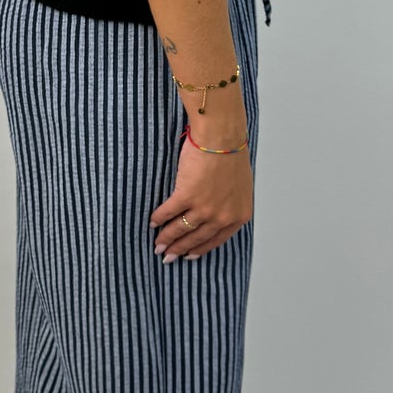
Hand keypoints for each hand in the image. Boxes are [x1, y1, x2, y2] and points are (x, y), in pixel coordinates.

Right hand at [149, 135, 252, 260]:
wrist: (222, 136)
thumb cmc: (232, 154)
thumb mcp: (239, 187)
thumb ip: (228, 204)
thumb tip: (214, 214)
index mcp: (238, 216)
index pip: (216, 240)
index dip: (199, 250)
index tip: (188, 256)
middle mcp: (222, 216)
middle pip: (197, 238)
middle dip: (179, 249)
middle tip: (167, 256)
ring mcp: (204, 208)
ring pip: (181, 229)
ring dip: (166, 238)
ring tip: (157, 244)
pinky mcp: (187, 195)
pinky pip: (168, 212)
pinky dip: (158, 219)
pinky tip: (152, 222)